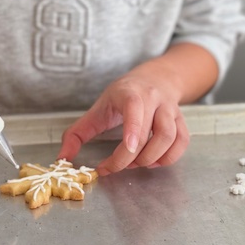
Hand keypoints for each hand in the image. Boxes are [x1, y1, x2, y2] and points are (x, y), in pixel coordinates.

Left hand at [58, 70, 189, 176]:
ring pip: (171, 137)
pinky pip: (182, 142)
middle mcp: (154, 99)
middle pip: (153, 131)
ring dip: (153, 158)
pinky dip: (169, 157)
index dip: (134, 131)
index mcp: (130, 93)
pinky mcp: (181, 120)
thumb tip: (63, 159)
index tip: (126, 151)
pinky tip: (153, 161)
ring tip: (136, 164)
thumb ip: (77, 134)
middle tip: (117, 166)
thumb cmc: (123, 95)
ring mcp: (170, 110)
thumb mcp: (97, 109)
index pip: (135, 109)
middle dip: (134, 157)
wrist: (156, 78)